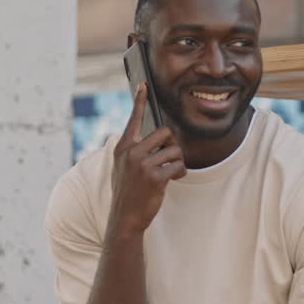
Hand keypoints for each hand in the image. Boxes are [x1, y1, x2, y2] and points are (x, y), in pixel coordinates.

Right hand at [108, 84, 186, 239]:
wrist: (125, 218)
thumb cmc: (128, 192)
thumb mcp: (123, 167)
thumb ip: (134, 151)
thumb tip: (155, 137)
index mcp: (123, 148)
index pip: (134, 119)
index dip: (139, 101)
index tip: (143, 85)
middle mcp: (131, 152)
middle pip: (164, 133)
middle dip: (172, 145)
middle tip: (168, 159)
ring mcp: (142, 164)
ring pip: (174, 150)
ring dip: (177, 162)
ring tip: (169, 173)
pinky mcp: (154, 177)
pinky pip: (178, 166)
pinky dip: (180, 173)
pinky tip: (173, 179)